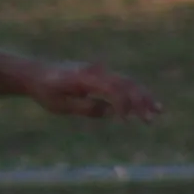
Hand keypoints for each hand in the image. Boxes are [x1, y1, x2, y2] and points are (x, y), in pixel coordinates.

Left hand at [27, 62, 162, 122]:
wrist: (35, 74)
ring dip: (143, 96)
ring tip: (159, 111)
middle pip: (125, 83)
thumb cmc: (45, 91)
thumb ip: (84, 108)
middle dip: (140, 101)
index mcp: (85, 78)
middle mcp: (95, 72)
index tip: (125, 121)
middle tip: (152, 119)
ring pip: (127, 81)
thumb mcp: (60, 104)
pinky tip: (147, 105)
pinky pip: (121, 82)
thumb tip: (109, 112)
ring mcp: (99, 72)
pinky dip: (135, 92)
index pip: (112, 89)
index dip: (123, 104)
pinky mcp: (100, 75)